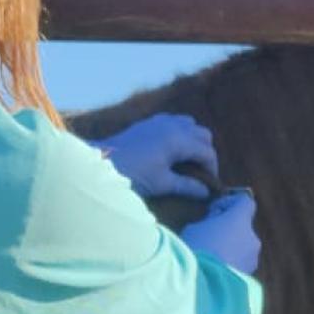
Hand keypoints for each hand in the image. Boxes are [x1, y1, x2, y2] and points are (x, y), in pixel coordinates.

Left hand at [94, 114, 218, 198]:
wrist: (101, 162)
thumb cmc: (133, 174)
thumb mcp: (162, 184)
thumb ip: (187, 186)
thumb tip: (206, 192)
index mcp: (179, 140)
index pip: (207, 151)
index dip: (212, 168)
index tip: (209, 184)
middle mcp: (173, 125)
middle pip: (203, 134)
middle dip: (205, 152)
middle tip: (200, 172)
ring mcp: (160, 120)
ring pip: (190, 124)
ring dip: (194, 139)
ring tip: (187, 160)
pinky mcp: (149, 122)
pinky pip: (174, 121)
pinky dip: (180, 132)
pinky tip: (171, 150)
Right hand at [180, 193, 260, 274]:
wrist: (202, 285)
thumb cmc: (196, 249)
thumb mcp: (194, 228)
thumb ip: (208, 222)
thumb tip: (213, 224)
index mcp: (240, 220)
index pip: (246, 202)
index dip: (230, 203)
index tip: (214, 211)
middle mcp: (252, 237)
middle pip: (243, 227)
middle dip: (229, 229)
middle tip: (209, 236)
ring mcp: (253, 258)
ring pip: (243, 247)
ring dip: (231, 248)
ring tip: (211, 257)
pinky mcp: (250, 276)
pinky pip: (241, 264)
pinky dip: (231, 263)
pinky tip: (214, 270)